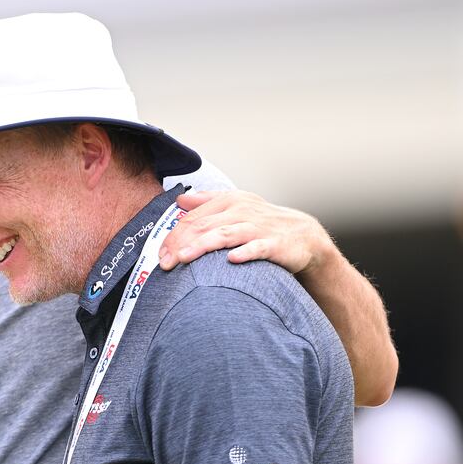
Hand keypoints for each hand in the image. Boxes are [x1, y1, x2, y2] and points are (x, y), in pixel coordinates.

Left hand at [159, 190, 333, 273]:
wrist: (303, 236)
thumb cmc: (262, 223)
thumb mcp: (235, 207)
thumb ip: (206, 202)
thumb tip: (180, 200)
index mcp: (229, 202)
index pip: (193, 218)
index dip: (173, 236)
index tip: (160, 255)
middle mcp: (241, 211)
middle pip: (203, 226)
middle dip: (180, 244)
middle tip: (164, 263)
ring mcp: (258, 228)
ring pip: (225, 235)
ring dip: (202, 246)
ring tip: (183, 258)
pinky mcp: (276, 245)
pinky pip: (258, 248)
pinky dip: (245, 253)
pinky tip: (231, 260)